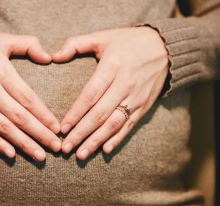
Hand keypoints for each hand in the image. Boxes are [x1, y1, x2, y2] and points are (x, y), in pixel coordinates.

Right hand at [0, 31, 60, 161]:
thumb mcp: (1, 39)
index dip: (43, 115)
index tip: (57, 128)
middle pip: (19, 117)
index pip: (27, 98)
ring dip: (23, 144)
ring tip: (40, 156)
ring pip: (4, 128)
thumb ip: (28, 44)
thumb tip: (49, 57)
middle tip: (56, 147)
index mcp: (0, 71)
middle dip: (40, 134)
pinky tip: (12, 154)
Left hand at [52, 27, 168, 159]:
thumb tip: (54, 56)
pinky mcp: (145, 105)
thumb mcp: (102, 36)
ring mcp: (136, 97)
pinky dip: (118, 139)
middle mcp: (125, 84)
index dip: (75, 113)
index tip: (62, 128)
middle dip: (81, 133)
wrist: (165, 47)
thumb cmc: (128, 42)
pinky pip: (130, 125)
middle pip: (100, 114)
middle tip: (66, 148)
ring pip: (114, 124)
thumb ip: (76, 44)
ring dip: (96, 141)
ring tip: (81, 154)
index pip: (90, 95)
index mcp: (112, 67)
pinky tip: (105, 150)